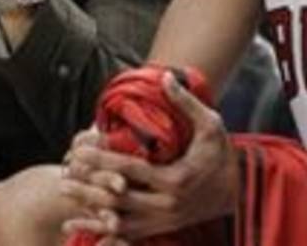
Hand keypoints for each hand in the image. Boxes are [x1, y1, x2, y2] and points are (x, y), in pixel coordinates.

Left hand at [61, 72, 237, 240]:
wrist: (241, 192)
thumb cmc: (222, 154)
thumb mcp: (211, 124)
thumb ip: (185, 102)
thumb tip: (165, 76)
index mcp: (176, 180)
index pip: (130, 170)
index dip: (102, 161)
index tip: (79, 150)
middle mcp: (167, 205)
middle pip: (118, 199)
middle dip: (89, 186)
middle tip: (64, 173)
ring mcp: (164, 221)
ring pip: (118, 221)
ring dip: (89, 208)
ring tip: (64, 192)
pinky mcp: (162, 229)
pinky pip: (126, 235)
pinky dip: (100, 231)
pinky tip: (76, 226)